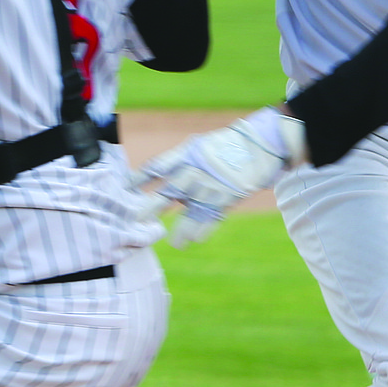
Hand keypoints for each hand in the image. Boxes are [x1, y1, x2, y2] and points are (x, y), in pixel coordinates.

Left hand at [133, 106, 308, 245]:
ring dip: (180, 233)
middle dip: (148, 210)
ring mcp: (210, 187)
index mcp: (185, 154)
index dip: (138, 181)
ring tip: (176, 243)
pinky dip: (202, 231)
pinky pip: (210, 220)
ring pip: (188, 216)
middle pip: (165, 194)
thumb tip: (161, 182)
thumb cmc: (228, 145)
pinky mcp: (226, 199)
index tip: (124, 191)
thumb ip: (181, 164)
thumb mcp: (200, 147)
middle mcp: (194, 172)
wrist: (262, 143)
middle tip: (134, 222)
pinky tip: (195, 239)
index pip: (155, 168)